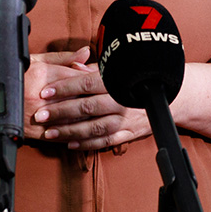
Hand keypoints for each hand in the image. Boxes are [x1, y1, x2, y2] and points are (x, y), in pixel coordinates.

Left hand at [27, 50, 150, 150]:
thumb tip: (73, 67)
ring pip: (94, 128)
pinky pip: (105, 142)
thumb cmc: (138, 79)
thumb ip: (94, 70)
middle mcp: (121, 101)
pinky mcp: (128, 133)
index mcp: (116, 81)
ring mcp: (125, 119)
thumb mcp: (118, 68)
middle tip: (41, 115)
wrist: (170, 96)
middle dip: (61, 112)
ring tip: (50, 133)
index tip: (45, 92)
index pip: (86, 84)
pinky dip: (87, 144)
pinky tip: (70, 143)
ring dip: (70, 131)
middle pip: (86, 108)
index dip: (64, 88)